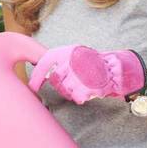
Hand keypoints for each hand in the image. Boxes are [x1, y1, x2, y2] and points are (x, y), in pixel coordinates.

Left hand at [28, 45, 146, 104]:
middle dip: (61, 86)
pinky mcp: (91, 84)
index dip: (37, 77)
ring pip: (66, 90)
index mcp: (66, 50)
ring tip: (82, 85)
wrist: (115, 67)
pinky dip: (81, 97)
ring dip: (72, 92)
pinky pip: (77, 97)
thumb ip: (56, 64)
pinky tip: (87, 91)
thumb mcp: (72, 57)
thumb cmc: (89, 64)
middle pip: (55, 80)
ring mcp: (82, 71)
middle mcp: (72, 59)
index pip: (44, 63)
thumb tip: (36, 78)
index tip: (32, 87)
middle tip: (72, 84)